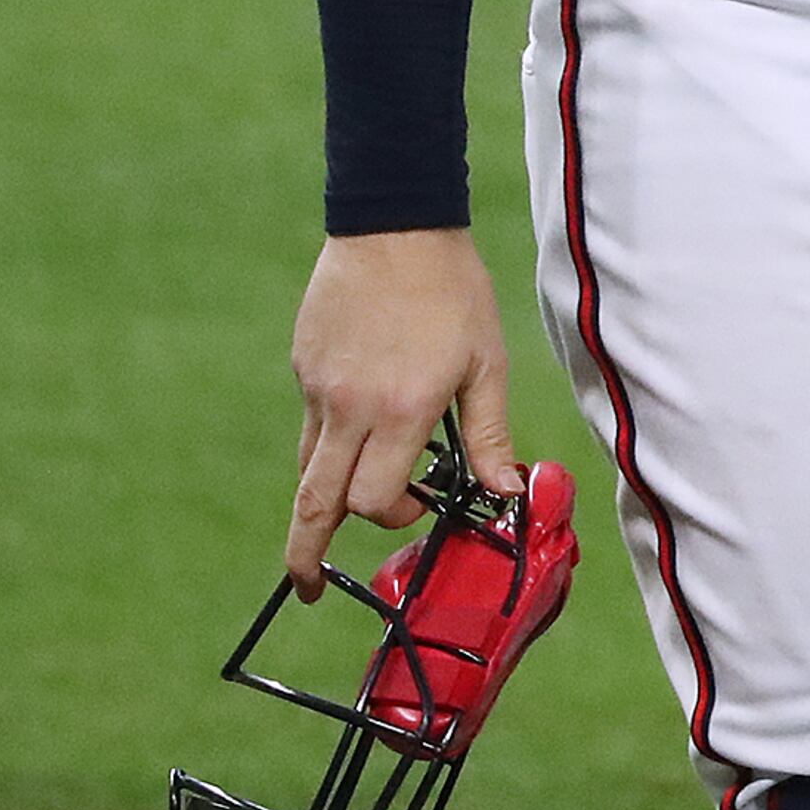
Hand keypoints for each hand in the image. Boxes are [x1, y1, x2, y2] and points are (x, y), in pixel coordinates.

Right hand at [288, 227, 520, 598]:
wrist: (395, 226)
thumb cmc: (452, 292)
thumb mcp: (485, 362)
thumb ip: (488, 433)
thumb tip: (506, 492)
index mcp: (400, 410)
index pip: (374, 499)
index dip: (394, 515)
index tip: (417, 506)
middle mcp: (350, 408)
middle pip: (314, 504)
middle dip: (307, 554)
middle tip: (313, 583)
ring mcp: (318, 388)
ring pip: (307, 466)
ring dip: (321, 496)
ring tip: (327, 523)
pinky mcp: (303, 368)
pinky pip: (310, 422)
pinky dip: (329, 439)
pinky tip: (360, 416)